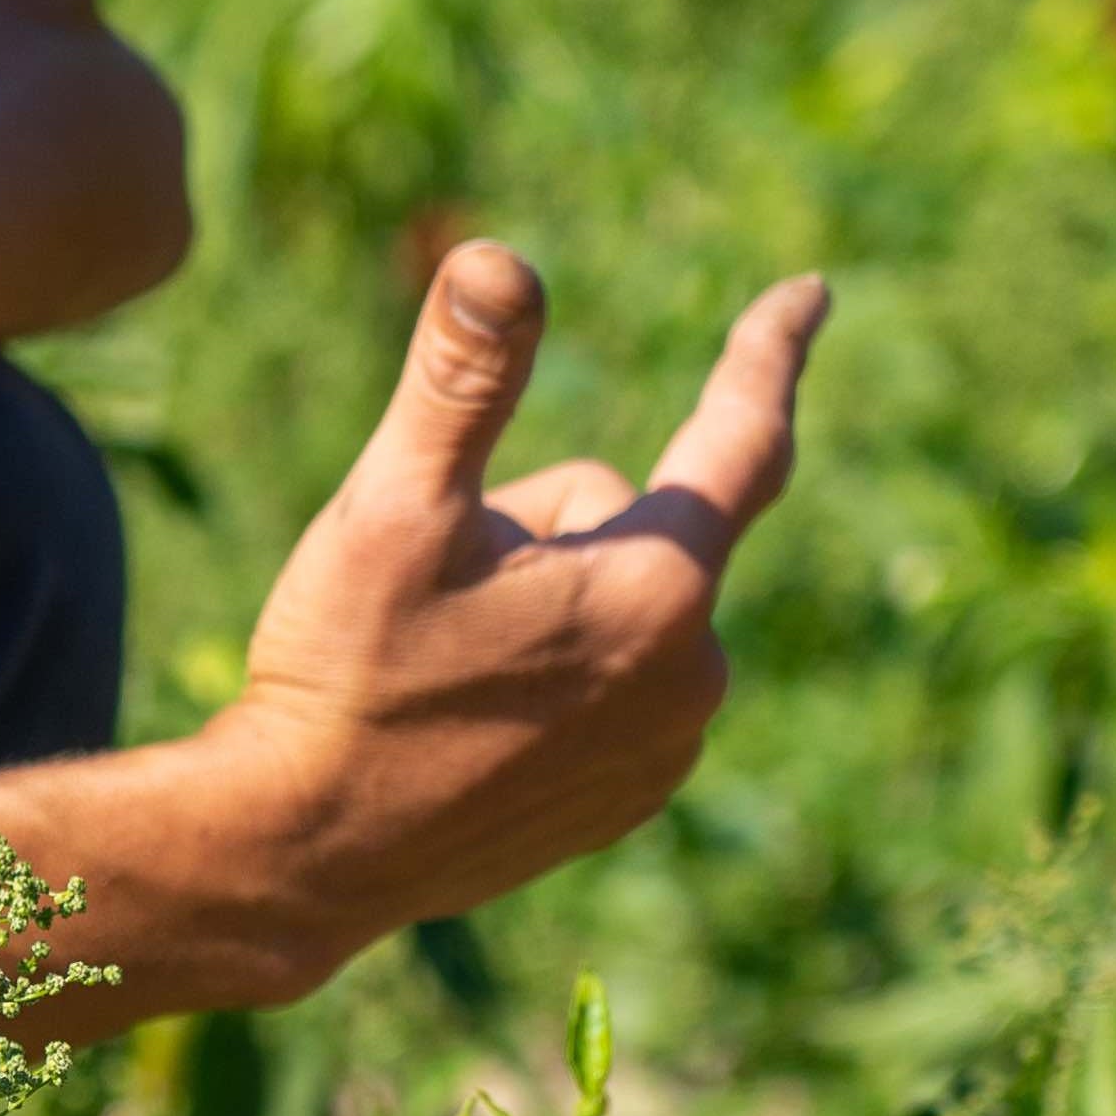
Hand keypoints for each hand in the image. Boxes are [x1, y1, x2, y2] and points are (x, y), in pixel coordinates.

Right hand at [204, 238, 827, 970]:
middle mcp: (693, 673)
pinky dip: (552, 675)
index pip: (742, 439)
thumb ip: (462, 379)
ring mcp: (668, 748)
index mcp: (658, 587)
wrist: (306, 857)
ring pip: (617, 605)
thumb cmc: (346, 675)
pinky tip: (467, 720)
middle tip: (436, 592)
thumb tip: (500, 259)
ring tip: (442, 667)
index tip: (809, 293)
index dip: (767, 351)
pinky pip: (612, 682)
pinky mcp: (631, 799)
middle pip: (631, 524)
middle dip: (545, 527)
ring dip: (544, 604)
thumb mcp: (393, 508)